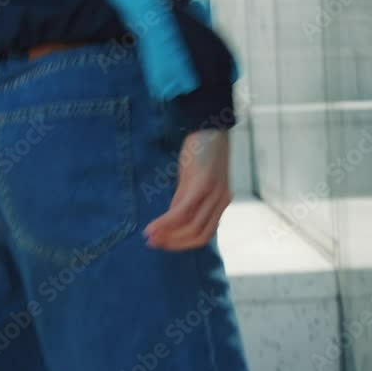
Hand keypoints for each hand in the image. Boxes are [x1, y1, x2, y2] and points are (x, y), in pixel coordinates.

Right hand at [143, 129, 231, 250]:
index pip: (204, 234)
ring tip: (150, 237)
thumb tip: (170, 221)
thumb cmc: (200, 151)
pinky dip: (166, 223)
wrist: (209, 125)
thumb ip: (184, 200)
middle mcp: (221, 201)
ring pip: (193, 228)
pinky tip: (152, 227)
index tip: (162, 244)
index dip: (182, 244)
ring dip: (169, 236)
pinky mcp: (203, 185)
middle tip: (153, 243)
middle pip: (199, 236)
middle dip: (174, 244)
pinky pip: (183, 212)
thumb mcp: (193, 180)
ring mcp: (214, 194)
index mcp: (220, 202)